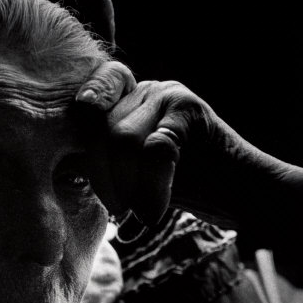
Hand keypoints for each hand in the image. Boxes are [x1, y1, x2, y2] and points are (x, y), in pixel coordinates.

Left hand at [75, 62, 302, 237]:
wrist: (246, 195)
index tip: (72, 164)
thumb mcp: (134, 173)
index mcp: (130, 99)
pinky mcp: (190, 110)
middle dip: (101, 176)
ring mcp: (169, 94)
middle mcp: (147, 89)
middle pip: (99, 128)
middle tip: (117, 210)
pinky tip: (154, 212)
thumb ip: (102, 162)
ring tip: (137, 213)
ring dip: (125, 187)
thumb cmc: (187, 188)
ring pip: (122, 139)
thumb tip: (56, 168)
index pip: (89, 99)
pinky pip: (154, 150)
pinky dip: (151, 188)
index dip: (78, 128)